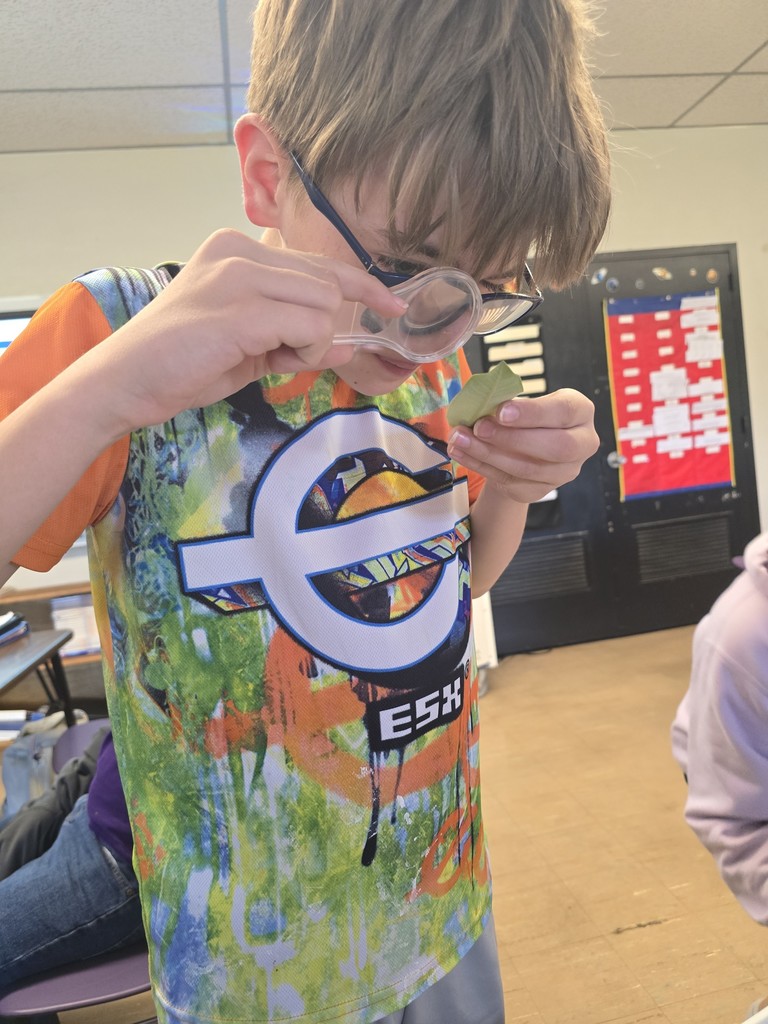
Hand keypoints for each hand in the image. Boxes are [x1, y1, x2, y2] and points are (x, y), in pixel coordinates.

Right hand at [78, 229, 406, 437]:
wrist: (125, 380)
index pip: (317, 262)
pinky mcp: (241, 309)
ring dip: (316, 342)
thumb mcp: (247, 345)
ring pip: (324, 303)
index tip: (391, 304)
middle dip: (329, 326)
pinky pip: (310, 326)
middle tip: (299, 356)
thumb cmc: (181, 364)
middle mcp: (240, 252)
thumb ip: (294, 337)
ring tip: (278, 360)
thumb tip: (346, 343)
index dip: (360, 284)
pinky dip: (308, 351)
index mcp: (238, 250)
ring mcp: (239, 276)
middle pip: (326, 282)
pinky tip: (278, 362)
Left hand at [446, 388, 598, 502]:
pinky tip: (461, 453)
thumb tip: (478, 407)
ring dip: (488, 453)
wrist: (525, 446)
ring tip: (459, 439)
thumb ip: (508, 403)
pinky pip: (509, 481)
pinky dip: (480, 465)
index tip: (501, 411)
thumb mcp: (525, 401)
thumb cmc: (526, 415)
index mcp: (580, 411)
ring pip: (528, 468)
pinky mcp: (540, 490)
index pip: (563, 412)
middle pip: (555, 447)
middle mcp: (582, 444)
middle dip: (512, 438)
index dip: (532, 413)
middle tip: (479, 428)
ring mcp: (563, 472)